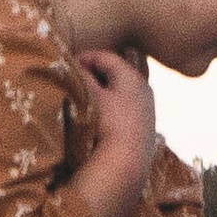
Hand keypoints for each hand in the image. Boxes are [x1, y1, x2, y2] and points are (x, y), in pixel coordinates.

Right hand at [74, 50, 158, 216]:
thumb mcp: (91, 96)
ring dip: (103, 90)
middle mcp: (144, 87)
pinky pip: (125, 105)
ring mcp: (147, 107)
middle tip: (75, 78)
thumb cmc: (109, 123)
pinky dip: (111, 104)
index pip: (106, 56)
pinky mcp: (146, 125)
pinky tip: (100, 114)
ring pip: (121, 90)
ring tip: (85, 96)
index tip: (69, 63)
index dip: (85, 57)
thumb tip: (72, 65)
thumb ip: (82, 77)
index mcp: (132, 76)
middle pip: (116, 72)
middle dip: (94, 73)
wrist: (128, 161)